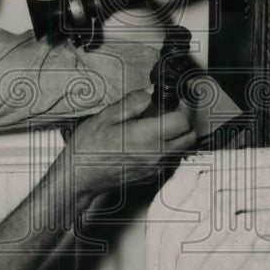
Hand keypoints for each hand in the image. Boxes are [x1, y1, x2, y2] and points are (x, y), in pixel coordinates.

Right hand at [66, 89, 196, 198]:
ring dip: (177, 136)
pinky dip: (168, 149)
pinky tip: (149, 142)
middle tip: (169, 112)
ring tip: (157, 127)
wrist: (79, 177)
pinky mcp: (152, 177)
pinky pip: (170, 160)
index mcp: (146, 137)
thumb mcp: (107, 116)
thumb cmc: (88, 148)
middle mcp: (156, 155)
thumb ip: (133, 102)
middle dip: (184, 122)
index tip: (174, 101)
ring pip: (182, 149)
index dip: (181, 107)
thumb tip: (151, 92)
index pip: (183, 121)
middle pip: (189, 137)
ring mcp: (155, 168)